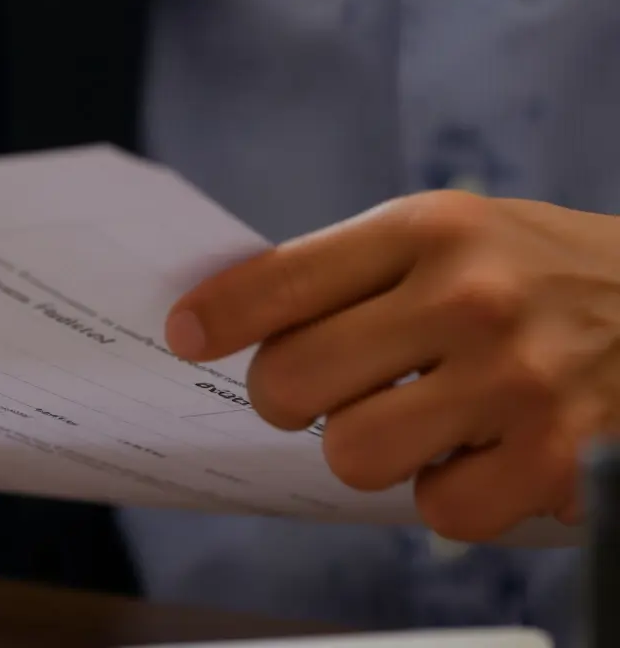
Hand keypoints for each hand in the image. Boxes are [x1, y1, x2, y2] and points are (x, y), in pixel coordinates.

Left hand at [165, 190, 619, 540]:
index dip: (216, 318)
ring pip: (351, 455)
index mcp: (428, 231)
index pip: (281, 280)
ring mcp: (515, 378)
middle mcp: (468, 297)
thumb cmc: (534, 273)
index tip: (186, 336)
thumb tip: (228, 321)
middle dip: (286, 398)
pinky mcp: (557, 456)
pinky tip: (474, 454)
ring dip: (367, 449)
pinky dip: (446, 495)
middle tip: (319, 392)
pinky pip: (438, 511)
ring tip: (411, 420)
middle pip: (292, 383)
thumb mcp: (449, 235)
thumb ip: (350, 272)